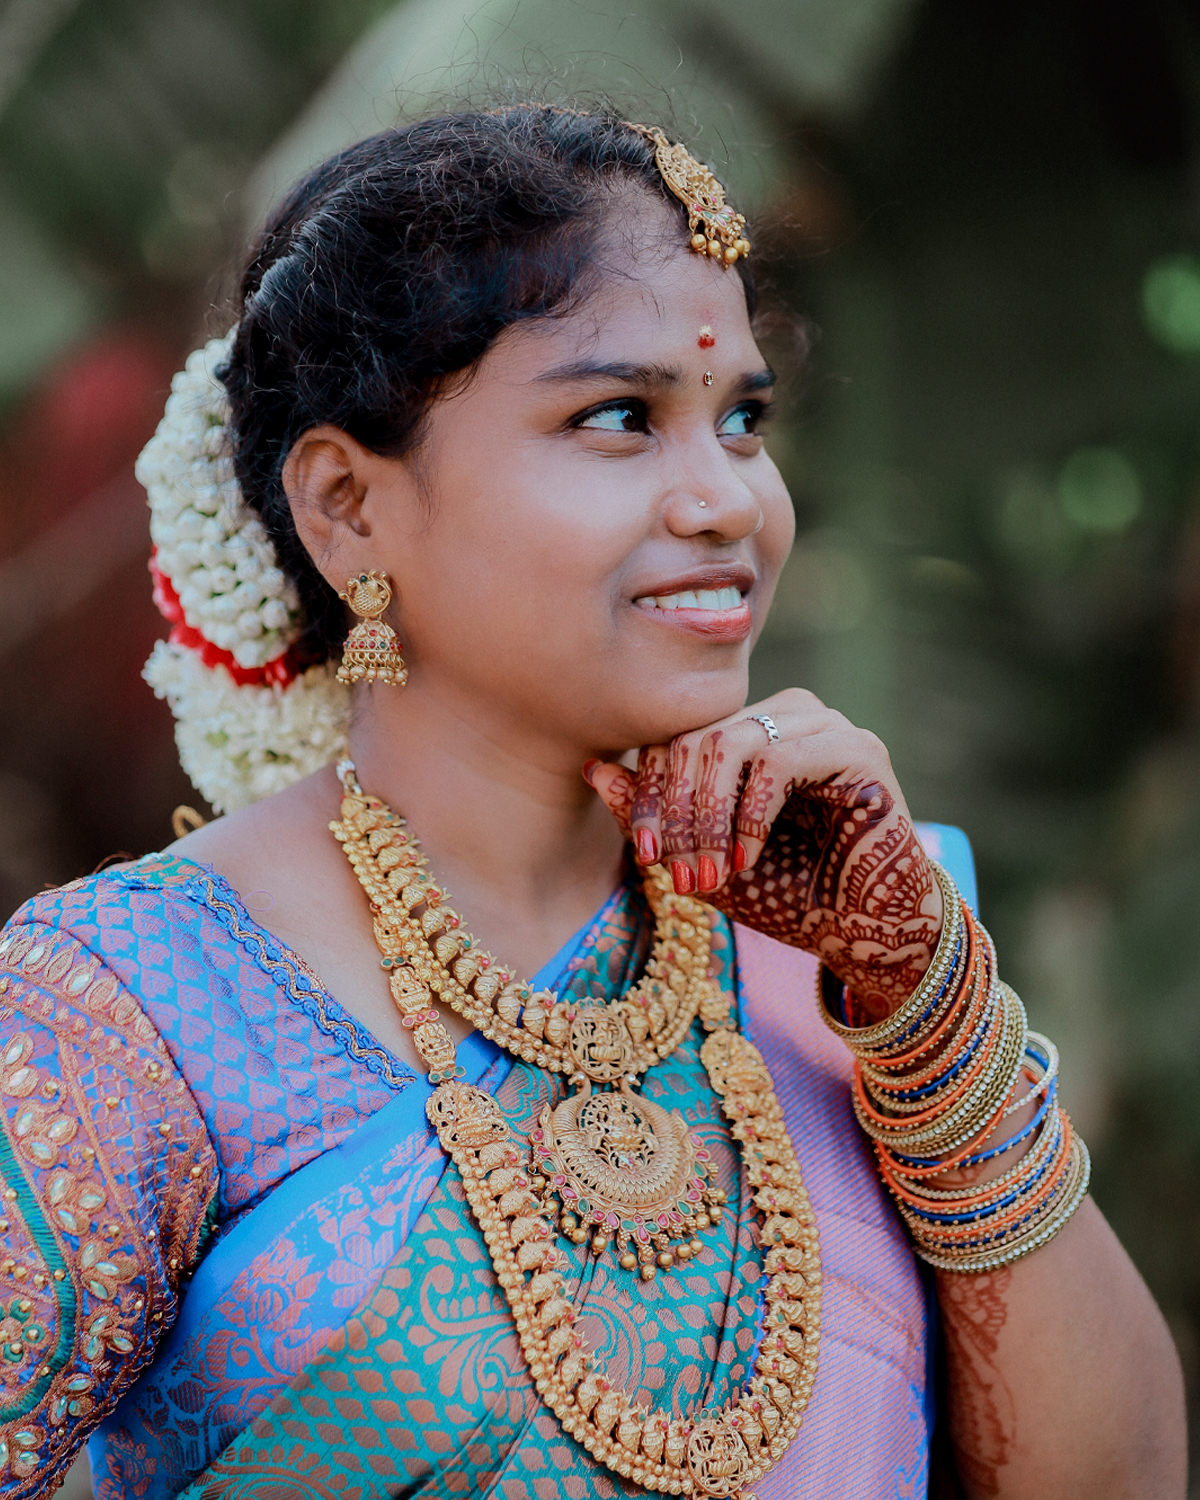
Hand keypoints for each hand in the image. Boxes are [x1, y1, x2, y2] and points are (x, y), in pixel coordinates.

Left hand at [584, 689, 943, 1021]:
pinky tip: (746, 858)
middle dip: (676, 813)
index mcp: (753, 729)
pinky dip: (751, 815)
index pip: (679, 735)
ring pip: (733, 743)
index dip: (651, 793)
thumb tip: (594, 770)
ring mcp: (827, 726)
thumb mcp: (703, 859)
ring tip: (711, 871)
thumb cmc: (787, 894)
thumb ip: (653, 818)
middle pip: (699, 737)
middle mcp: (789, 715)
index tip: (646, 856)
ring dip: (708, 817)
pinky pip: (779, 761)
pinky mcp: (859, 750)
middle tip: (675, 873)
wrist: (861, 931)